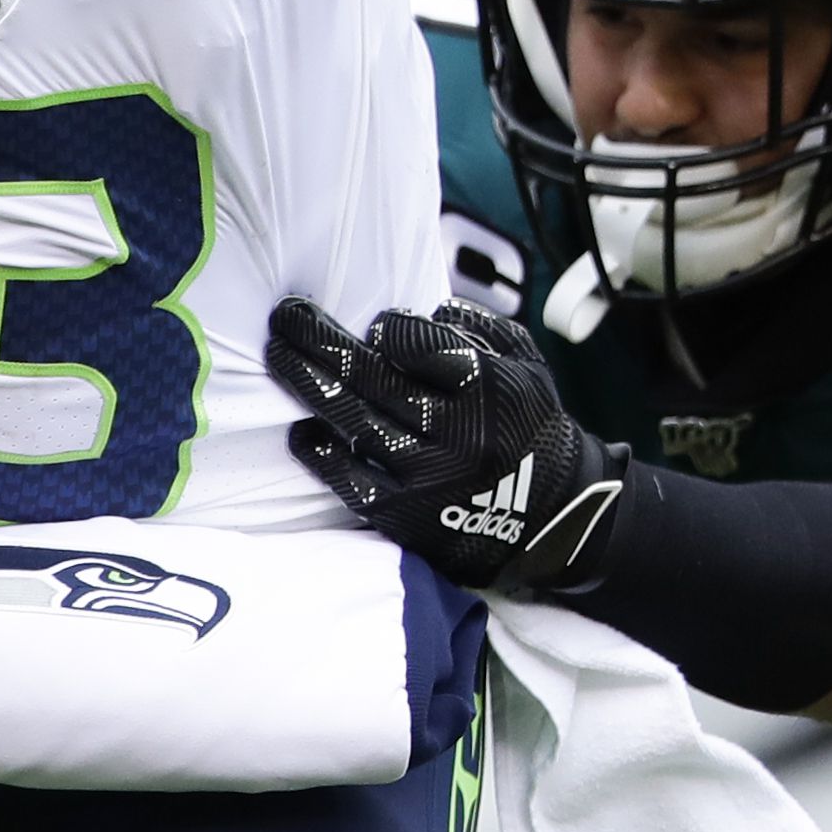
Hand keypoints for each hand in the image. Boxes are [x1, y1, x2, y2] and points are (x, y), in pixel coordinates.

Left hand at [267, 296, 627, 592]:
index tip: (375, 328)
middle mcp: (455, 432)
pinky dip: (322, 455)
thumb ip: (477, 328)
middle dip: (321, 341)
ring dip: (307, 384)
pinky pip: (351, 481)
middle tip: (285, 316)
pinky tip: (302, 433)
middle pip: (371, 376)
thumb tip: (416, 313)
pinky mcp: (407, 516)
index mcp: (488, 388)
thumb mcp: (526, 364)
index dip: (387, 329)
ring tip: (278, 355)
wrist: (554, 518)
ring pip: (353, 421)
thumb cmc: (530, 426)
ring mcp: (427, 477)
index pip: (414, 342)